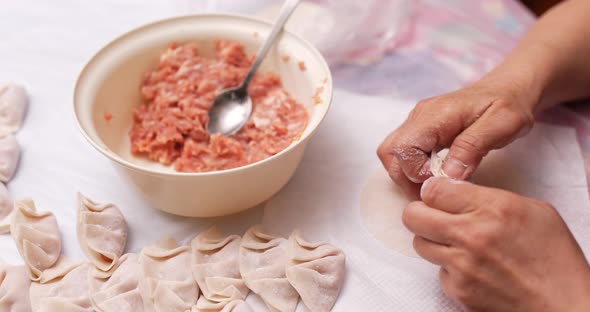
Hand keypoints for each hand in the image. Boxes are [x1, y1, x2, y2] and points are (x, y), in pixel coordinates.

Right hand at [377, 77, 537, 198]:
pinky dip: (415, 169)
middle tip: (434, 191)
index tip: (442, 180)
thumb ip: (472, 148)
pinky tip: (437, 175)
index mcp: (434, 115)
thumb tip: (447, 175)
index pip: (401, 149)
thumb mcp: (501, 125)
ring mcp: (417, 122)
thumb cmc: (509, 104)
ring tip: (436, 185)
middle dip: (406, 178)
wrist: (510, 87)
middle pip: (389, 153)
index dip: (416, 173)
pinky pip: (405, 153)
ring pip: (393, 155)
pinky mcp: (422, 129)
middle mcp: (418, 117)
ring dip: (408, 176)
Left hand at [404, 177, 589, 311]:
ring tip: (457, 243)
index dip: (434, 191)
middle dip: (421, 213)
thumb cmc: (554, 258)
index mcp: (491, 209)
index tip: (439, 195)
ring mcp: (461, 266)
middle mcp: (470, 236)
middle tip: (435, 216)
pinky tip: (472, 268)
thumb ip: (488, 196)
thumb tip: (455, 192)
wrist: (564, 305)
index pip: (433, 189)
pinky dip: (449, 268)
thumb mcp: (532, 210)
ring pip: (419, 243)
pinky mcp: (458, 290)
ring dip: (432, 240)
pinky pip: (437, 271)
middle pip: (412, 216)